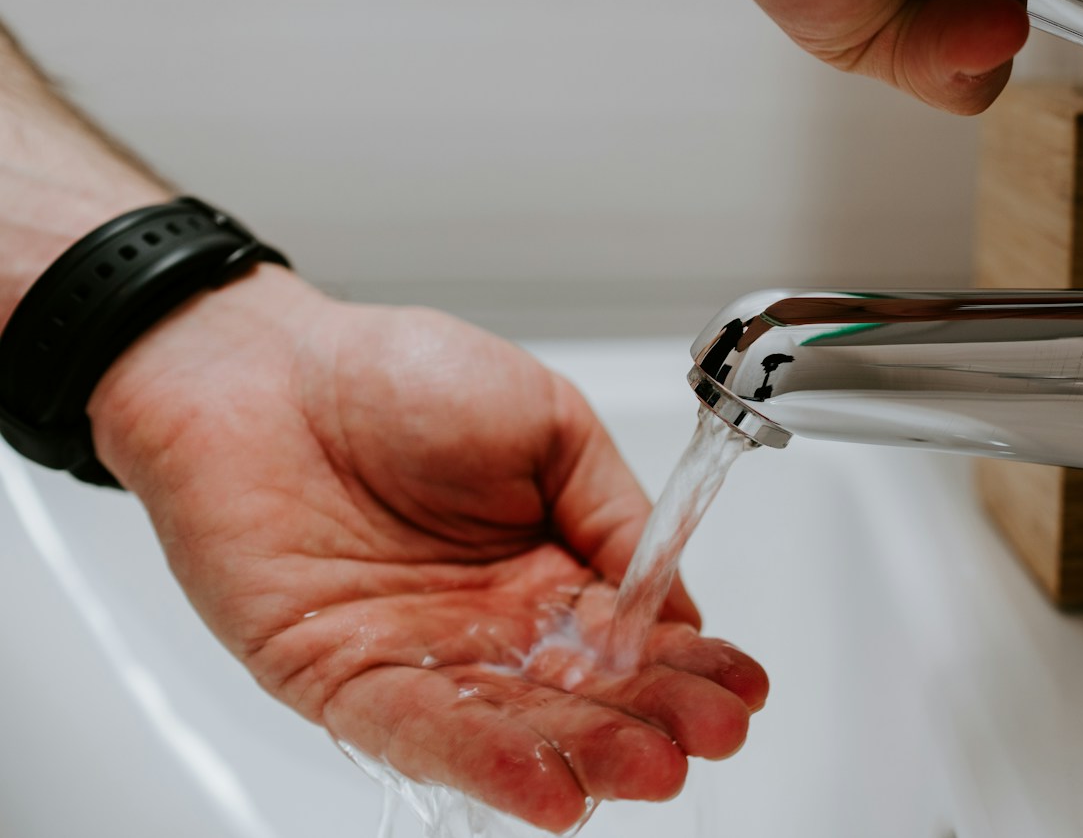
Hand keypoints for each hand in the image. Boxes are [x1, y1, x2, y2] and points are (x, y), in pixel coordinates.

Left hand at [87, 266, 766, 831]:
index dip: (690, 665)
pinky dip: (489, 762)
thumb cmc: (401, 375)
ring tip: (651, 770)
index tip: (741, 688)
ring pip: (518, 725)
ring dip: (588, 754)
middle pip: (586, 694)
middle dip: (655, 718)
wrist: (266, 369)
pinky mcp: (346, 682)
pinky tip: (551, 788)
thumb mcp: (548, 422)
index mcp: (549, 563)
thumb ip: (614, 513)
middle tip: (709, 737)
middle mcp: (493, 625)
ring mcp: (424, 659)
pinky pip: (425, 731)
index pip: (634, 636)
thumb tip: (678, 605)